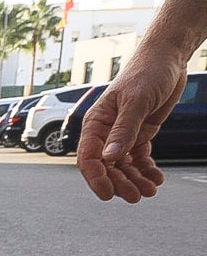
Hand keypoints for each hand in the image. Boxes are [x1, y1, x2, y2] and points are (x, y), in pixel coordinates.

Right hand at [77, 53, 186, 202]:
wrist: (166, 58)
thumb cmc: (147, 73)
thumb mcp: (136, 101)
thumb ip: (124, 130)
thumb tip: (110, 157)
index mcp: (96, 123)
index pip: (89, 158)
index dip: (96, 178)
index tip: (107, 194)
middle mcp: (106, 133)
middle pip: (107, 167)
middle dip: (120, 184)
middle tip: (136, 197)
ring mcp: (122, 135)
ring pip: (123, 166)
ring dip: (134, 181)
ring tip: (150, 191)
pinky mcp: (139, 134)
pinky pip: (139, 158)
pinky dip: (146, 170)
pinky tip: (156, 179)